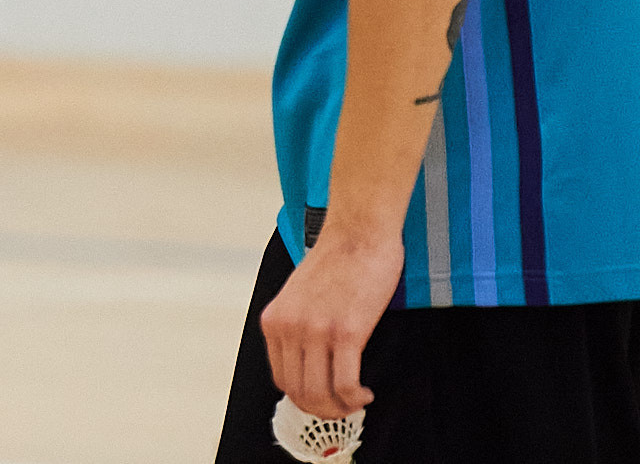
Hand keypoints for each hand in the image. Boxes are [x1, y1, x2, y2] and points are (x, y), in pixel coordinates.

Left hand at [261, 230, 402, 420]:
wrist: (358, 231)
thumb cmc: (337, 258)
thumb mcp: (299, 295)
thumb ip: (297, 325)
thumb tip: (307, 364)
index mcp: (274, 320)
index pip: (280, 379)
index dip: (303, 397)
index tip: (322, 398)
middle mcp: (289, 327)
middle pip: (299, 392)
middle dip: (323, 409)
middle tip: (343, 408)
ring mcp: (316, 331)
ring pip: (320, 395)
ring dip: (340, 409)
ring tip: (356, 402)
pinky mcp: (346, 332)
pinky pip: (345, 385)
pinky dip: (355, 398)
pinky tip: (365, 393)